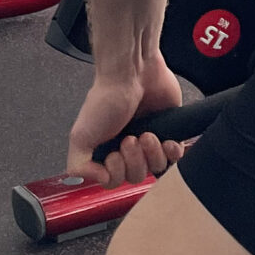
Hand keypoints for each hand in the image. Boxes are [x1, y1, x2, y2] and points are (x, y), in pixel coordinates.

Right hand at [68, 55, 186, 185]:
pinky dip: (172, 152)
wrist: (132, 73)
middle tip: (130, 139)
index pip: (114, 181)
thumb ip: (79, 165)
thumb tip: (100, 180)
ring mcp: (149, 143)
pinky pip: (176, 157)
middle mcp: (127, 150)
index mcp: (105, 152)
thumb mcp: (79, 136)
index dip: (116, 173)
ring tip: (146, 134)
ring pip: (157, 169)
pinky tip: (165, 140)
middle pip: (136, 177)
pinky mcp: (169, 133)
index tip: (113, 154)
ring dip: (152, 154)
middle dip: (134, 160)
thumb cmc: (106, 98)